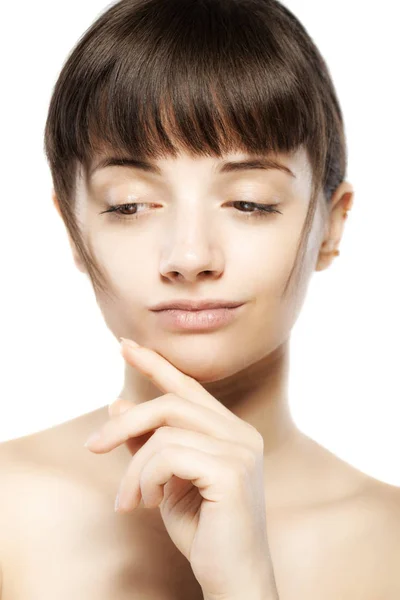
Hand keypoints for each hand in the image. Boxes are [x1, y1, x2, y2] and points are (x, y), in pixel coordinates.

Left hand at [84, 338, 277, 599]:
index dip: (156, 364)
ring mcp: (241, 450)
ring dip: (134, 468)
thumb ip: (147, 441)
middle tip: (93, 446)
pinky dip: (146, 478)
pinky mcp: (232, 471)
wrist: (231, 577)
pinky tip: (149, 503)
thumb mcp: (164, 480)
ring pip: (164, 432)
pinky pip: (168, 456)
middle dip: (125, 423)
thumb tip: (118, 402)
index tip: (125, 345)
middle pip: (171, 404)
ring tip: (129, 500)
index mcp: (230, 431)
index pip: (188, 387)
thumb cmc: (202, 530)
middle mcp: (241, 433)